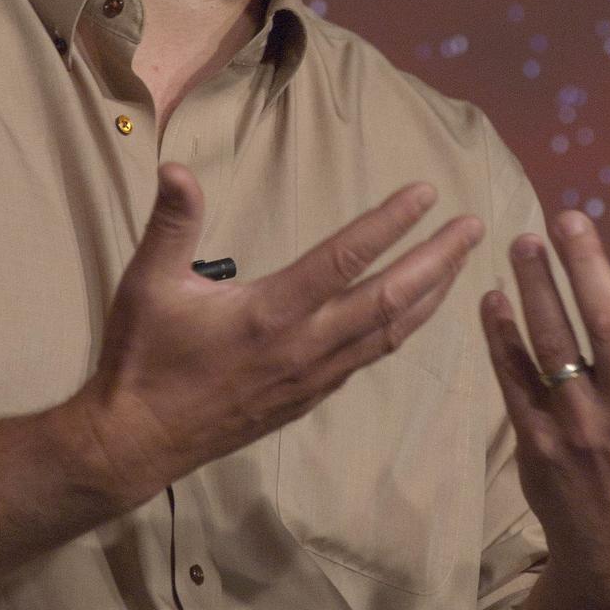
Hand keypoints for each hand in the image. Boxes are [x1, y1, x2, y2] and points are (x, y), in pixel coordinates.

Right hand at [78, 163, 481, 505]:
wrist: (135, 443)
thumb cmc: (143, 356)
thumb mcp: (147, 282)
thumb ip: (171, 223)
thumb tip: (176, 166)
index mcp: (271, 311)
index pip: (345, 258)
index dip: (389, 223)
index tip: (426, 193)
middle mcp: (305, 345)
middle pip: (388, 297)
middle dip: (437, 260)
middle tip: (474, 227)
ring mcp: (313, 376)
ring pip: (390, 332)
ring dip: (431, 295)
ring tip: (461, 263)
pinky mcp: (310, 397)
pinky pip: (370, 357)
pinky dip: (402, 329)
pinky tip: (415, 313)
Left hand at [481, 211, 609, 609]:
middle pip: (606, 327)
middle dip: (586, 267)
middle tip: (568, 217)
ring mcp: (578, 426)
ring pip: (552, 346)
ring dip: (535, 290)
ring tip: (523, 240)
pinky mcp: (536, 441)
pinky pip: (514, 380)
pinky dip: (500, 338)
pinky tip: (490, 297)